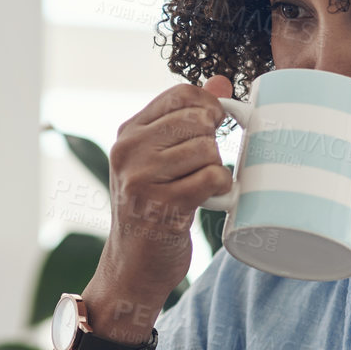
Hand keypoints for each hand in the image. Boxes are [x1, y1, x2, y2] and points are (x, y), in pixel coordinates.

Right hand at [97, 75, 235, 302]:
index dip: (208, 107)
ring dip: (216, 169)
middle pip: (198, 120)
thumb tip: (220, 82)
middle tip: (201, 168)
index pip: (181, 94)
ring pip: (207, 149)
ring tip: (199, 188)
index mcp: (128, 133)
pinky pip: (213, 178)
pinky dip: (222, 190)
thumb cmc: (153, 209)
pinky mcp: (161, 205)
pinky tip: (209, 200)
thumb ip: (186, 119)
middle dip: (212, 143)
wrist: (132, 267)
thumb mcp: (160, 159)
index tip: (213, 128)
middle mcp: (129, 151)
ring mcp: (142, 178)